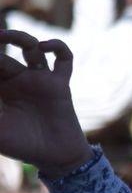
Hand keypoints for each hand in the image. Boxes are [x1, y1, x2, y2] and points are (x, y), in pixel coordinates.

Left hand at [0, 31, 91, 175]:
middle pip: (3, 54)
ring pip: (30, 49)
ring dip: (18, 38)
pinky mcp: (60, 84)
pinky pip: (63, 60)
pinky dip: (58, 48)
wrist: (54, 157)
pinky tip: (45, 46)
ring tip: (4, 35)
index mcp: (0, 89)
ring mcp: (40, 80)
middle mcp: (18, 80)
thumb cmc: (21, 146)